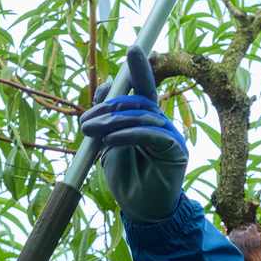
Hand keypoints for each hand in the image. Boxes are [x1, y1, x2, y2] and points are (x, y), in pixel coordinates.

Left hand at [79, 44, 187, 223]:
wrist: (141, 211)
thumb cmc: (126, 178)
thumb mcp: (108, 146)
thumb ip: (105, 122)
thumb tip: (97, 99)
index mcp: (147, 118)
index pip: (142, 88)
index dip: (138, 68)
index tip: (133, 48)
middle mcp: (162, 122)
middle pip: (139, 99)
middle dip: (109, 105)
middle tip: (84, 122)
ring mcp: (171, 135)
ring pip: (143, 115)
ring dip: (113, 121)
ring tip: (90, 132)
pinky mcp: (176, 151)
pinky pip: (152, 134)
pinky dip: (129, 133)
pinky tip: (111, 140)